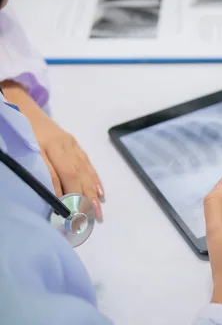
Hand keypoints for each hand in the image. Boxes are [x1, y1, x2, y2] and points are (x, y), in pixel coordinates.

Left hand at [2, 81, 104, 220]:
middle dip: (82, 197)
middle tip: (88, 218)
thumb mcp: (20, 152)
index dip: (61, 194)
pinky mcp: (75, 144)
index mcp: (43, 146)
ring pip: (83, 170)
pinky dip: (94, 179)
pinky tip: (100, 192)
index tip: (67, 214)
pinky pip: (87, 163)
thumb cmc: (18, 132)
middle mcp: (60, 145)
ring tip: (98, 210)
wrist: (22, 106)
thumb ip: (33, 171)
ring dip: (92, 192)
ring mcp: (70, 144)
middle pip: (73, 174)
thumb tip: (50, 196)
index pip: (55, 175)